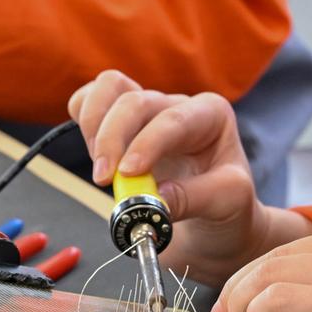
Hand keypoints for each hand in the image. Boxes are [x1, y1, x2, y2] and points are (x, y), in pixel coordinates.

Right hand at [68, 70, 289, 279]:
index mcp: (210, 116)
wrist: (215, 224)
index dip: (146, 143)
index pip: (173, 119)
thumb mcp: (228, 204)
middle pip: (134, 100)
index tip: (127, 173)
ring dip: (95, 125)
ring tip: (102, 169)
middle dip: (113, 138)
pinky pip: (90, 100)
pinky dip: (83, 118)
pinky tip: (95, 153)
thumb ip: (194, 198)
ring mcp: (146, 112)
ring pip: (109, 87)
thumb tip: (155, 199)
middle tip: (104, 180)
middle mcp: (176, 105)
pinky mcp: (120, 124)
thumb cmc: (228, 208)